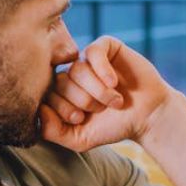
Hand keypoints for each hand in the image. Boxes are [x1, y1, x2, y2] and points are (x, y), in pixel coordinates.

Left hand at [39, 35, 173, 151]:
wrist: (147, 116)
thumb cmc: (113, 127)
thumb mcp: (80, 139)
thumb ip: (53, 132)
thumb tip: (39, 110)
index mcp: (61, 94)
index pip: (46, 95)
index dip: (63, 109)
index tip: (82, 119)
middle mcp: (71, 74)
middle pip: (60, 81)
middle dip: (82, 101)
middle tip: (101, 110)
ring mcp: (88, 59)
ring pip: (77, 69)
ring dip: (97, 91)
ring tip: (115, 101)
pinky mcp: (106, 47)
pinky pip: (93, 52)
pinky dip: (102, 70)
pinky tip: (114, 83)